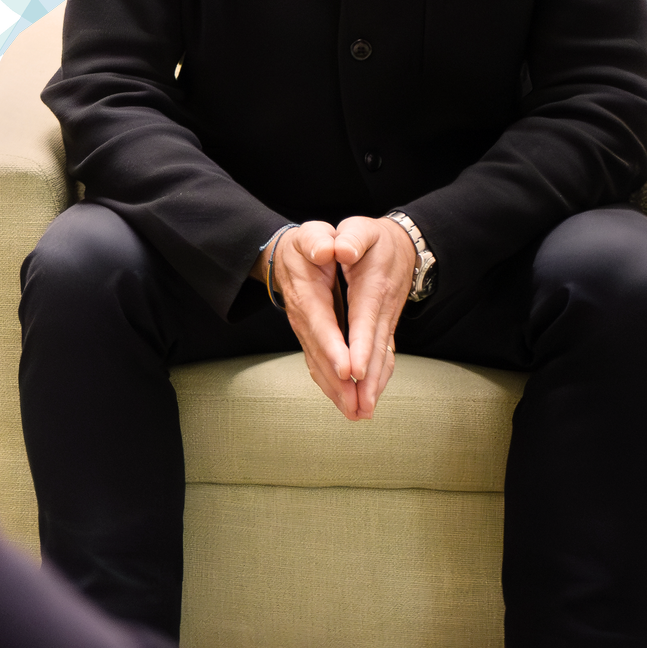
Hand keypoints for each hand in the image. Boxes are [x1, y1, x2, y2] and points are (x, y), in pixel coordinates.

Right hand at [259, 221, 358, 419]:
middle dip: (337, 383)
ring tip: (358, 414)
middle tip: (358, 407)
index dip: (333, 347)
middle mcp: (304, 317)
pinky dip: (334, 388)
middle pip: (319, 354)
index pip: (320, 322)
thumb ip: (319, 241)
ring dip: (337, 392)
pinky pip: (321, 367)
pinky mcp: (314, 340)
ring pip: (320, 366)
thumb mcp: (313, 234)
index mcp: (306, 291)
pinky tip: (349, 404)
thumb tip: (329, 251)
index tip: (348, 370)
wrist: (289, 254)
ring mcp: (307, 332)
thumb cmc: (308, 243)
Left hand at [332, 215, 415, 420]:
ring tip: (360, 413)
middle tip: (358, 408)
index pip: (364, 320)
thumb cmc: (373, 238)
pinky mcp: (382, 330)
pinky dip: (374, 379)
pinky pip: (380, 358)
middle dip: (367, 380)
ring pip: (379, 358)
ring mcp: (384, 323)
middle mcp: (381, 310)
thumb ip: (351, 238)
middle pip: (374, 349)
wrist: (402, 245)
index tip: (353, 371)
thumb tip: (337, 250)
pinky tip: (363, 398)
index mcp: (372, 286)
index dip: (359, 346)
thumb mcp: (361, 228)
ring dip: (372, 386)